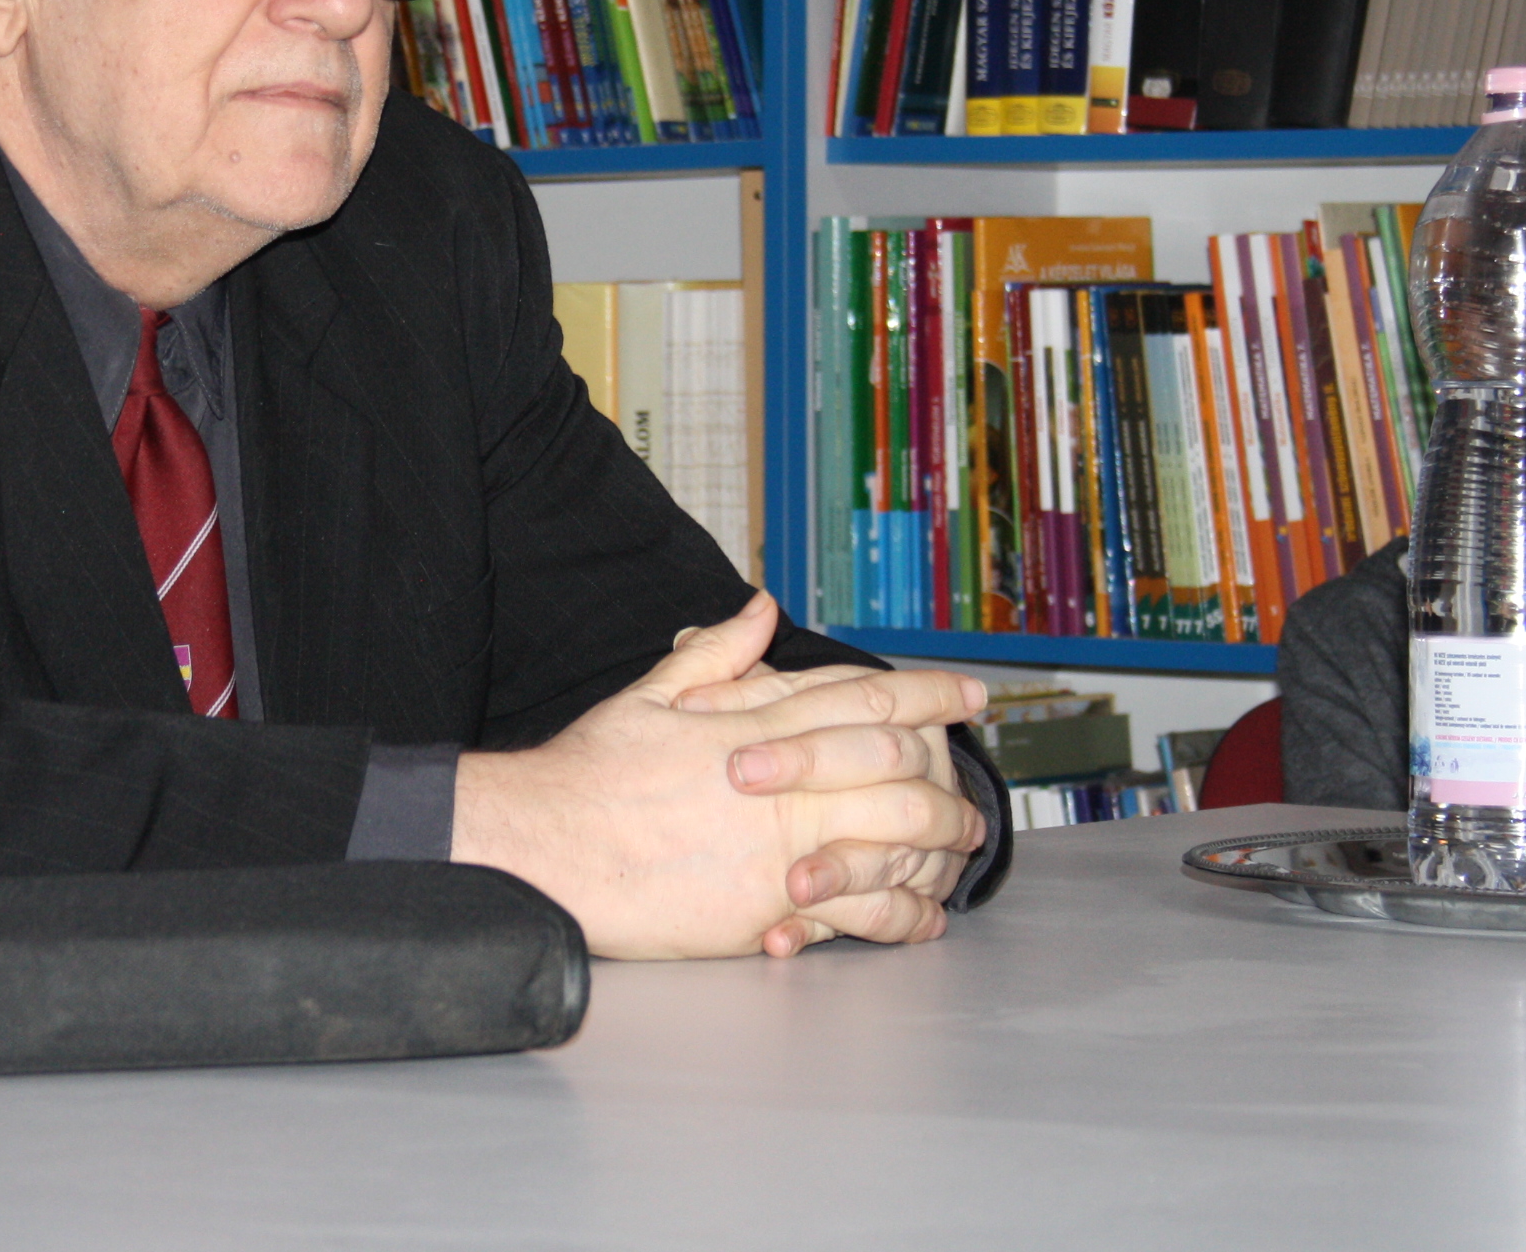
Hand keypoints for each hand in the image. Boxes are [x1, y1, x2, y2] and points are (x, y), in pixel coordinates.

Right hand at [451, 597, 986, 959]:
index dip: (924, 693)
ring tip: (963, 847)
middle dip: (948, 771)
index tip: (968, 692)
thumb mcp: (649, 695)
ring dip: (937, 843)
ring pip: (890, 837)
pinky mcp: (767, 907)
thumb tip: (760, 608)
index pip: (859, 696)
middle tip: (979, 778)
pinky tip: (921, 917)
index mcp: (755, 725)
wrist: (547, 845)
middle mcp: (780, 782)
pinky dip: (898, 914)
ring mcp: (778, 846)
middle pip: (894, 764)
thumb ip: (715, 655)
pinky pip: (856, 911)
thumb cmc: (587, 774)